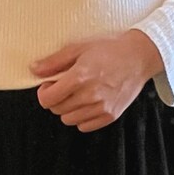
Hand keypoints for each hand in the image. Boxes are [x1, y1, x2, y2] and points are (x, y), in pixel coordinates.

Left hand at [31, 32, 165, 132]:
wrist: (139, 57)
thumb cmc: (109, 49)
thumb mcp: (79, 48)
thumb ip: (54, 62)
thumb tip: (34, 70)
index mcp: (79, 77)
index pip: (47, 99)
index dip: (44, 93)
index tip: (49, 86)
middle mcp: (90, 95)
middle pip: (57, 110)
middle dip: (56, 99)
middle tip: (65, 87)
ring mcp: (101, 107)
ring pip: (69, 120)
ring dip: (68, 109)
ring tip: (78, 94)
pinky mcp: (110, 115)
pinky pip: (84, 126)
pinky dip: (81, 117)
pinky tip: (88, 103)